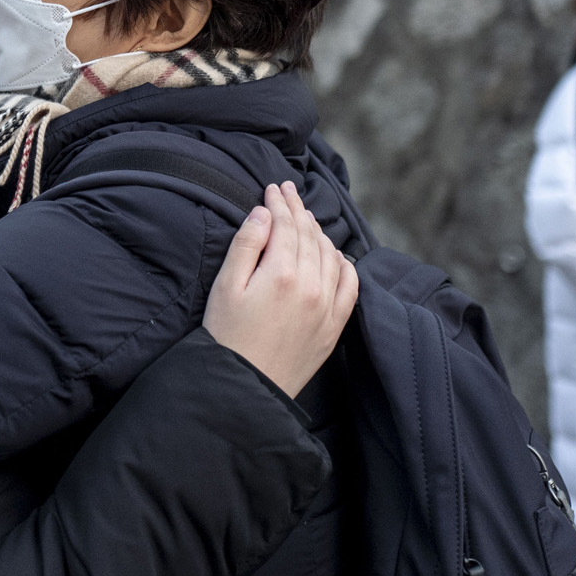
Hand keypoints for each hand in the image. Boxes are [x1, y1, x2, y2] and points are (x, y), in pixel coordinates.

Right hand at [203, 181, 358, 397]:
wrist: (244, 388)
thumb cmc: (226, 337)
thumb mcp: (225, 287)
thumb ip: (246, 245)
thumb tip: (264, 213)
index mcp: (281, 273)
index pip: (285, 224)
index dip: (278, 202)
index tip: (273, 188)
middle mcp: (311, 286)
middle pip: (309, 234)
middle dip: (297, 209)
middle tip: (288, 191)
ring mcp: (327, 306)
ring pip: (330, 254)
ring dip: (318, 231)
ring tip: (305, 218)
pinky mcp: (334, 326)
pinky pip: (350, 285)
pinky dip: (344, 264)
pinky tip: (334, 255)